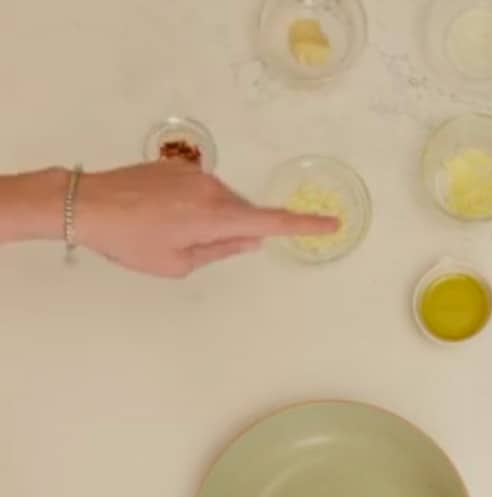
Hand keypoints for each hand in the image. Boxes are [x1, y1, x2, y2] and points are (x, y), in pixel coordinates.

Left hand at [76, 161, 338, 276]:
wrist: (90, 204)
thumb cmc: (132, 241)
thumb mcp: (177, 263)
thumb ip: (219, 252)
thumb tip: (248, 240)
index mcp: (216, 218)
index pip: (271, 223)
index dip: (304, 226)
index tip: (331, 223)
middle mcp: (212, 191)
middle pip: (244, 215)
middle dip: (235, 234)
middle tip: (190, 248)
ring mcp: (196, 176)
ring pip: (224, 204)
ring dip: (212, 222)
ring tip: (168, 234)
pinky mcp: (180, 168)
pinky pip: (204, 193)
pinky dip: (195, 209)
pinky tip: (162, 218)